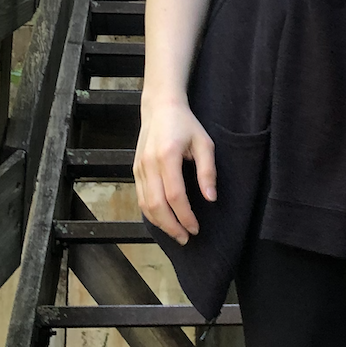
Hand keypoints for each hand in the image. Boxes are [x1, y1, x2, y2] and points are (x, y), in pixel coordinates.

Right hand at [135, 99, 216, 243]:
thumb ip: (208, 172)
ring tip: (176, 234)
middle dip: (171, 226)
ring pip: (145, 204)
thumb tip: (210, 199)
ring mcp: (139, 168)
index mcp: (167, 156)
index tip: (196, 228)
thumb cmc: (186, 124)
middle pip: (156, 205)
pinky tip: (163, 220)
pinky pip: (141, 197)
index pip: (175, 195)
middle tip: (185, 238)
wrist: (160, 108)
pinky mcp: (135, 170)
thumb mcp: (204, 143)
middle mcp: (149, 164)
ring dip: (160, 223)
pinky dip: (151, 213)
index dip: (185, 216)